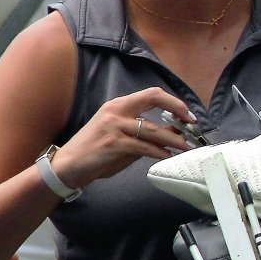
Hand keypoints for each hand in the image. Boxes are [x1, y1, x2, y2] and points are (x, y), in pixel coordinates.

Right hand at [49, 87, 199, 190]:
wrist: (68, 166)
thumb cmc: (94, 151)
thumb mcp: (119, 137)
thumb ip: (143, 134)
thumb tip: (171, 134)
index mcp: (118, 105)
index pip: (151, 93)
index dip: (173, 101)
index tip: (187, 114)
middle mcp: (116, 110)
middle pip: (154, 98)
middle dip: (178, 111)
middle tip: (192, 126)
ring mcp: (114, 126)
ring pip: (153, 129)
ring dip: (174, 139)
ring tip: (186, 146)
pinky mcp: (114, 144)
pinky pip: (144, 147)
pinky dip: (160, 152)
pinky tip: (168, 156)